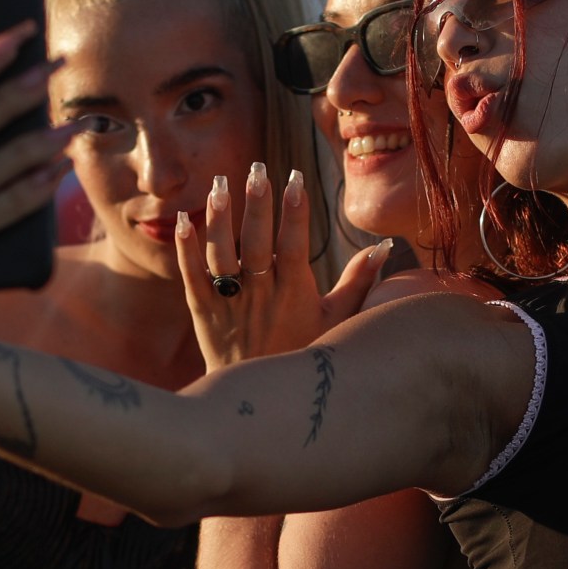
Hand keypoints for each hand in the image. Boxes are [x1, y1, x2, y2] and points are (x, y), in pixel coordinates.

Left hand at [176, 163, 390, 369]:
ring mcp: (230, 304)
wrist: (260, 399)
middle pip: (256, 244)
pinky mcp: (203, 313)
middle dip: (257, 204)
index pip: (294, 246)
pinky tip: (183, 219)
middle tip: (257, 168)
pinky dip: (186, 249)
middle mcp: (261, 297)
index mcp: (294, 295)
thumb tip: (384, 246)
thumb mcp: (336, 320)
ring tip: (219, 184)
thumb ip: (360, 281)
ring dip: (218, 218)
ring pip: (221, 255)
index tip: (295, 179)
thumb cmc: (303, 352)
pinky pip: (191, 277)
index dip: (294, 212)